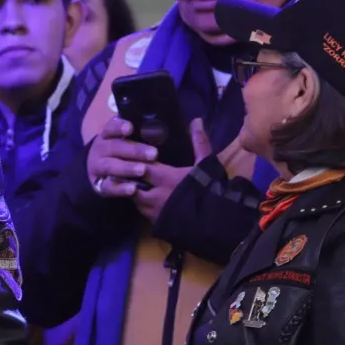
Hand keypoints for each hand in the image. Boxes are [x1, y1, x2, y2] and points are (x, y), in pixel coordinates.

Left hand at [89, 118, 211, 223]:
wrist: (216, 224)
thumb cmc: (210, 190)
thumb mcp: (206, 165)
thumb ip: (199, 143)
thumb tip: (196, 120)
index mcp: (164, 177)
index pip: (140, 164)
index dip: (134, 158)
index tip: (130, 151)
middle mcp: (154, 193)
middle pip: (132, 182)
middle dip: (129, 176)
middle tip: (128, 168)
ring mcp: (154, 211)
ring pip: (135, 199)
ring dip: (134, 191)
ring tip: (136, 184)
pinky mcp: (156, 224)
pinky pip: (143, 213)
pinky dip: (142, 205)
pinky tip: (146, 201)